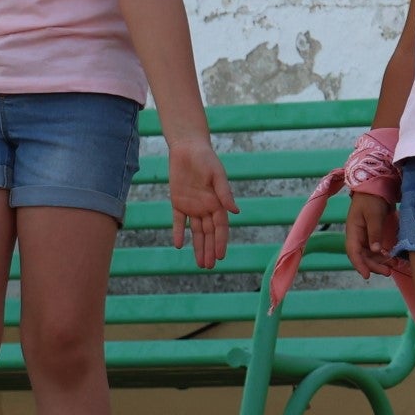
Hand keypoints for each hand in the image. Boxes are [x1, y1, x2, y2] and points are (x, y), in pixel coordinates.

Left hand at [164, 136, 239, 268]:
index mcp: (218, 202)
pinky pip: (179, 221)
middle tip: (209, 266)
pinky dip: (179, 232)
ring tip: (200, 263)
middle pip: (209, 233)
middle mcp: (206, 207)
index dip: (220, 242)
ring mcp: (192, 206)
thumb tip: (236, 212)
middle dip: (210, 250)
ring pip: (196, 231)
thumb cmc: (206, 159)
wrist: (187, 148)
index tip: (221, 256)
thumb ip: (224, 193)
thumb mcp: (216, 174)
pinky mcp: (178, 202)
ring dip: (198, 246)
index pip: (220, 227)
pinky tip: (178, 244)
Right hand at [344, 193, 397, 278]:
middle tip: (388, 272)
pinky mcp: (373, 233)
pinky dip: (383, 255)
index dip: (359, 264)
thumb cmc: (372, 198)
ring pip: (370, 254)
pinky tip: (392, 258)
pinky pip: (376, 248)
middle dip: (373, 265)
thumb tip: (376, 251)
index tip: (367, 275)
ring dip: (379, 262)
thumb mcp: (374, 215)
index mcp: (353, 231)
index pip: (353, 251)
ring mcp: (365, 235)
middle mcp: (357, 235)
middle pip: (362, 255)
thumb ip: (375, 232)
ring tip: (393, 267)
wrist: (376, 185)